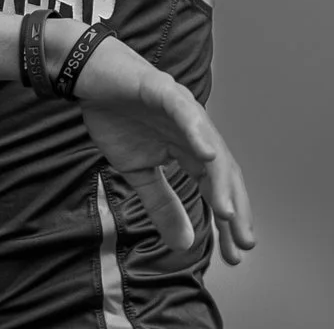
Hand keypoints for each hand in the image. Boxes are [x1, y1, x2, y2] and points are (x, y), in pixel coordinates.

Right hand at [60, 24, 257, 266]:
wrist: (90, 79)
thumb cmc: (117, 120)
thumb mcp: (139, 173)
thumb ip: (163, 205)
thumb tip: (184, 245)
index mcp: (189, 151)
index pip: (215, 190)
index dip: (226, 221)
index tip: (234, 255)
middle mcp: (195, 132)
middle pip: (223, 174)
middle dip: (234, 208)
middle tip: (243, 242)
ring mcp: (183, 111)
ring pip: (210, 148)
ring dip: (221, 181)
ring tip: (227, 212)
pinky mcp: (164, 91)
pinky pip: (185, 114)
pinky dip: (198, 133)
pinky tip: (208, 154)